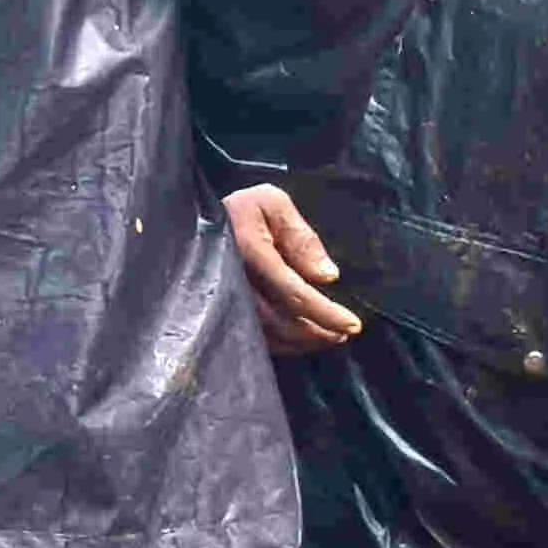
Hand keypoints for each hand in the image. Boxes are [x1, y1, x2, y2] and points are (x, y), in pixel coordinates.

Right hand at [223, 184, 362, 354]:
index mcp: (250, 251)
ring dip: (302, 342)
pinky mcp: (220, 313)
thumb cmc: (241, 209)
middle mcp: (234, 281)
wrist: (195, 220)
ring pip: (268, 335)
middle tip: (343, 333)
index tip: (353, 324)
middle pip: (281, 321)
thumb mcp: (272, 203)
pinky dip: (281, 345)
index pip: (293, 292)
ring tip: (328, 337)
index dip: (325, 313)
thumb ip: (301, 237)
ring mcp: (223, 301)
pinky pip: (254, 338)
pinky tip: (300, 340)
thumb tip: (327, 277)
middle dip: (317, 332)